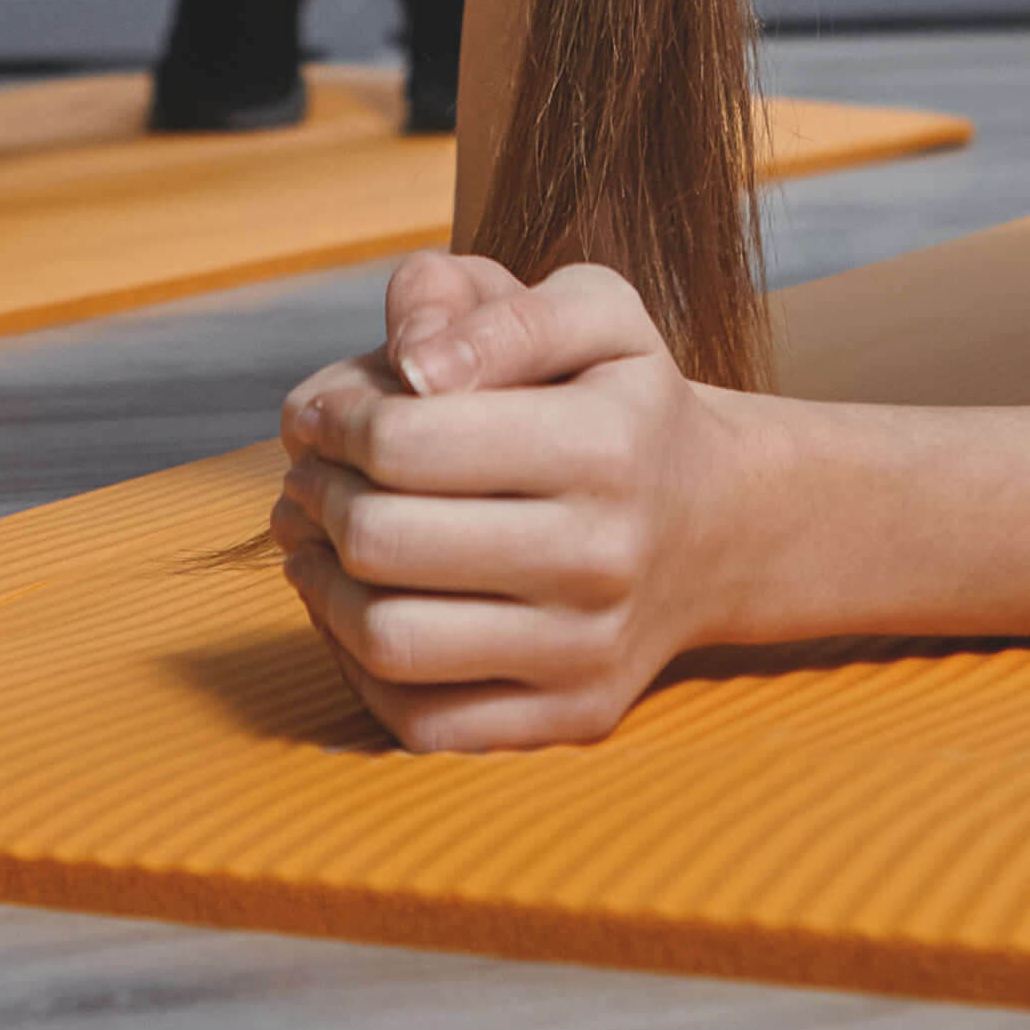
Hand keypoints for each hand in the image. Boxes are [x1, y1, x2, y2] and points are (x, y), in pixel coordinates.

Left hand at [270, 248, 757, 751]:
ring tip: (316, 537)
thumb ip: (485, 306)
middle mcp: (603, 556)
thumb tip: (409, 362)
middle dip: (318, 496)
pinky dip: (357, 666)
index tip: (324, 414)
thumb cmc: (623, 404)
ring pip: (388, 640)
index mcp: (604, 442)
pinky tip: (355, 606)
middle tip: (311, 473)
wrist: (718, 525)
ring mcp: (588, 651)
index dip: (334, 421)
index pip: (403, 440)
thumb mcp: (588, 311)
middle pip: (381, 540)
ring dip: (319, 583)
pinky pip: (420, 722)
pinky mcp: (573, 719)